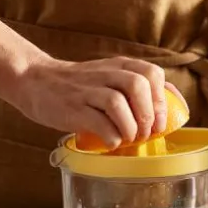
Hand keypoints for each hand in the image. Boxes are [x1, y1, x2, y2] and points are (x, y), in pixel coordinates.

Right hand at [12, 54, 182, 148]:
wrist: (35, 81)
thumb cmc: (81, 86)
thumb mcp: (110, 77)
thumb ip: (138, 88)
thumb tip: (173, 107)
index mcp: (119, 66)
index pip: (151, 73)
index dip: (162, 99)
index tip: (163, 122)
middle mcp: (105, 74)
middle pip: (138, 84)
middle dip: (149, 114)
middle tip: (147, 133)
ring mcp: (87, 90)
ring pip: (118, 102)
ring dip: (131, 126)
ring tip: (130, 138)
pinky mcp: (72, 108)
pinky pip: (97, 122)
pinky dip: (111, 136)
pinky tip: (111, 142)